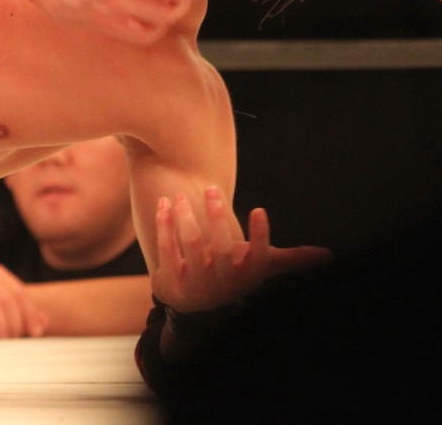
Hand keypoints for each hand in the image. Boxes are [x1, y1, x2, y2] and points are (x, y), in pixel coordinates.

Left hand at [150, 186, 331, 313]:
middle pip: (221, 249)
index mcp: (246, 280)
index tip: (258, 209)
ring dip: (186, 216)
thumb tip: (330, 256)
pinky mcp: (169, 282)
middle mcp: (222, 285)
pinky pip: (166, 249)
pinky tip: (164, 204)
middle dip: (216, 217)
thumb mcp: (257, 269)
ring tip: (181, 195)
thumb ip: (290, 260)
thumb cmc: (232, 275)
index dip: (260, 236)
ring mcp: (195, 285)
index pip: (258, 259)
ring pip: (191, 245)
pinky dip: (164, 224)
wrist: (193, 304)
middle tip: (211, 189)